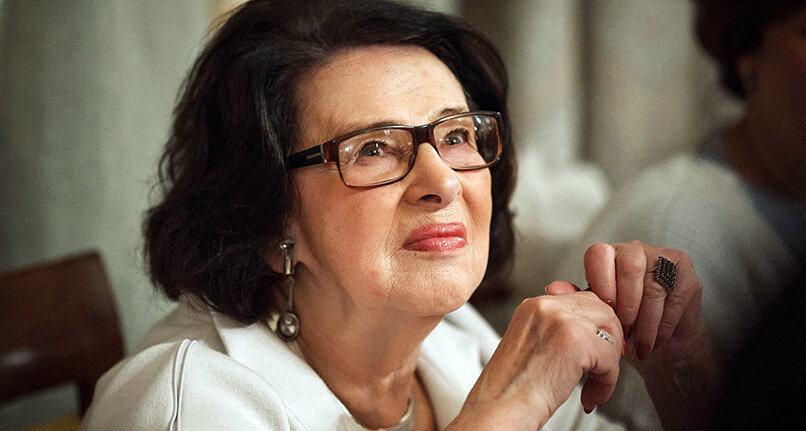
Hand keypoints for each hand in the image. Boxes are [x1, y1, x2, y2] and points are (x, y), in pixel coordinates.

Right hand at [449, 292, 623, 429]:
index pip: (581, 299)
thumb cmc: (512, 387)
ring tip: (595, 386)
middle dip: (611, 338)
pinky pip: (610, 357)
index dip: (597, 325)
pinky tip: (590, 395)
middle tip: (606, 365)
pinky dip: (607, 381)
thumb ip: (558, 332)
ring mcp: (561, 321)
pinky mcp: (576, 342)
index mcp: (534, 305)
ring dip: (609, 362)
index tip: (600, 346)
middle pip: (600, 308)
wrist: (500, 407)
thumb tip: (591, 330)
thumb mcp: (533, 346)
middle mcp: (547, 307)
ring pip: (610, 331)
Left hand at [572, 240, 706, 365]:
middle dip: (625, 306)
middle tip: (623, 332)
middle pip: (630, 267)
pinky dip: (662, 326)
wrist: (659, 344)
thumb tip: (551, 289)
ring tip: (638, 344)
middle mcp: (634, 250)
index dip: (601, 284)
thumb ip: (576, 299)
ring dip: (644, 323)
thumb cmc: (622, 325)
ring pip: (653, 287)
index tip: (604, 311)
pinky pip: (674, 298)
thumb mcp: (595, 314)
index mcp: (608, 255)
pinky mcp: (686, 274)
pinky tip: (655, 341)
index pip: (599, 254)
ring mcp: (663, 258)